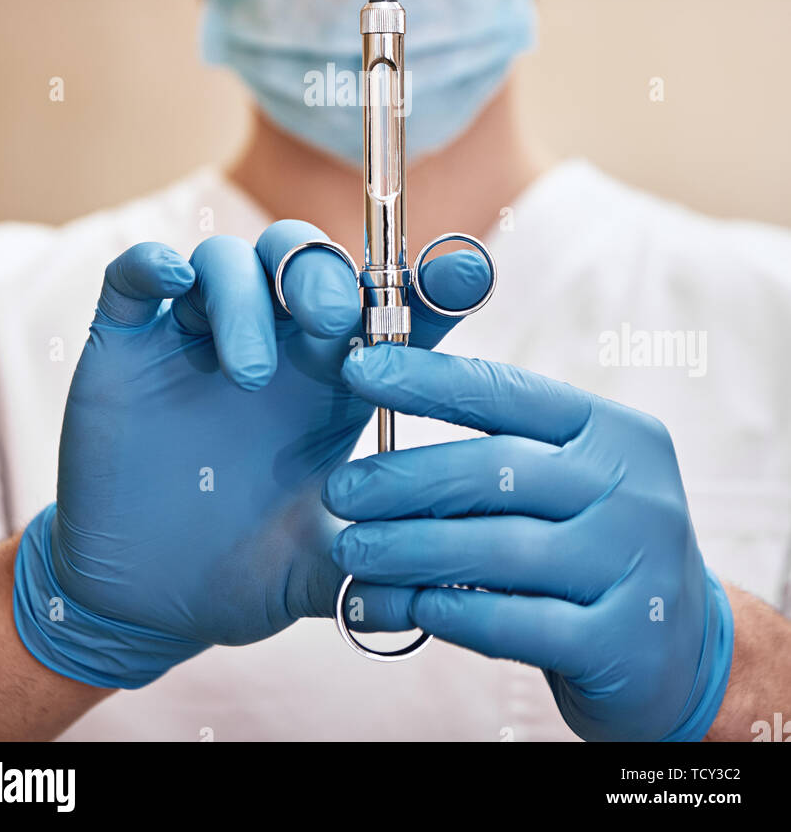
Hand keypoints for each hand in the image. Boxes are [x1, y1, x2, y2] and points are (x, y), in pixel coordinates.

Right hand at [13, 225, 487, 687]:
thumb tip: (449, 573)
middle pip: (309, 259)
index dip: (434, 281)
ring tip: (250, 374)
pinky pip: (137, 272)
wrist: (145, 599)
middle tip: (333, 323)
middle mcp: (275, 340)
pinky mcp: (129, 338)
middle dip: (326, 277)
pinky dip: (155, 263)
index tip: (468, 274)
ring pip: (230, 258)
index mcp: (339, 377)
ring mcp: (198, 332)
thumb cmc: (247, 570)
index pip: (393, 306)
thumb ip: (379, 558)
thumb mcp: (322, 566)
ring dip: (247, 294)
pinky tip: (174, 282)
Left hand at [323, 345, 733, 741]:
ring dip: (410, 549)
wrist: (684, 656)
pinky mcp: (620, 643)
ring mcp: (633, 566)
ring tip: (353, 552)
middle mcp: (631, 489)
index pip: (508, 392)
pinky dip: (448, 612)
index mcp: (613, 432)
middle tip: (340, 489)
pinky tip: (405, 606)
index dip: (427, 378)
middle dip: (405, 478)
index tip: (357, 369)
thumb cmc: (594, 548)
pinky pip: (511, 623)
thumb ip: (504, 446)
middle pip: (496, 469)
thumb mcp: (572, 480)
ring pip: (496, 548)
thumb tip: (388, 396)